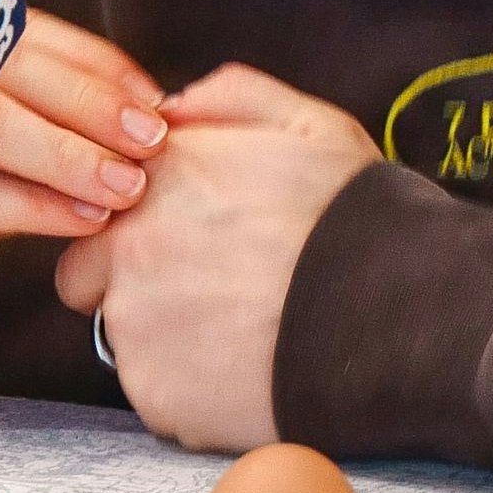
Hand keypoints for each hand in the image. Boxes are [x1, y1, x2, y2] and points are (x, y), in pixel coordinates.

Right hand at [0, 10, 167, 363]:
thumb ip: (4, 156)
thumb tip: (106, 144)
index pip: (0, 31)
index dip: (84, 60)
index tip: (146, 95)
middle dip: (87, 99)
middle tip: (151, 136)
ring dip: (65, 152)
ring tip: (124, 182)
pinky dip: (26, 205)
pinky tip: (73, 219)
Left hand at [54, 63, 377, 448]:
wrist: (406, 323)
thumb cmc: (363, 223)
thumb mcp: (313, 126)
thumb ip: (230, 97)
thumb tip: (173, 108)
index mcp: (158, 178)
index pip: (96, 207)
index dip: (134, 228)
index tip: (181, 244)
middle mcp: (128, 245)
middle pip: (86, 280)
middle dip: (129, 289)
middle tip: (209, 299)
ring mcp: (135, 325)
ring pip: (126, 340)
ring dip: (166, 342)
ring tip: (245, 337)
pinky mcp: (155, 393)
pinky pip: (159, 395)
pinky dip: (192, 393)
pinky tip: (250, 375)